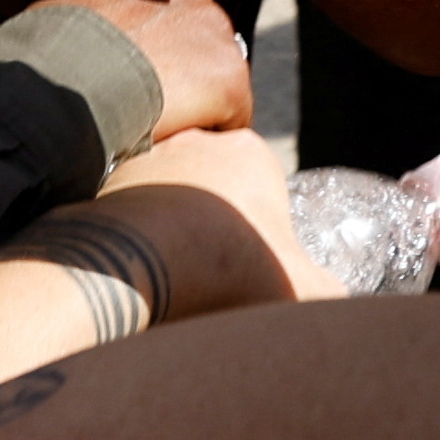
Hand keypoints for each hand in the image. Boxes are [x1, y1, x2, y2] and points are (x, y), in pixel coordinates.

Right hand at [16, 0, 257, 138]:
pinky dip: (212, 128)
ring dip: (196, 94)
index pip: (160, 1)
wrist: (64, 85)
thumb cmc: (45, 54)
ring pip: (215, 70)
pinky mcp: (229, 72)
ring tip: (161, 123)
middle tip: (143, 97)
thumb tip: (84, 27)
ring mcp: (213, 27)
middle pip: (195, 32)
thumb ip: (86, 4)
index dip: (146, 40)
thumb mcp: (57, 5)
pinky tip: (180, 143)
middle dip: (178, 62)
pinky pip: (233, 111)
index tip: (125, 67)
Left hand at [95, 123, 323, 311]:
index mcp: (247, 152)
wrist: (145, 265)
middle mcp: (195, 142)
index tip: (254, 253)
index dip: (261, 218)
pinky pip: (130, 210)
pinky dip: (137, 234)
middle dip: (214, 217)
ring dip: (172, 223)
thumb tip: (332, 297)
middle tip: (213, 264)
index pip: (260, 176)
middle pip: (211, 181)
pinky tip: (142, 265)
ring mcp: (146, 158)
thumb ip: (327, 287)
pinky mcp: (107, 183)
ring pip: (167, 193)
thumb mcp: (304, 284)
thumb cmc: (231, 265)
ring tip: (175, 269)